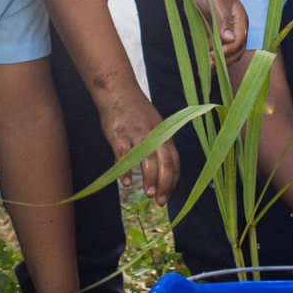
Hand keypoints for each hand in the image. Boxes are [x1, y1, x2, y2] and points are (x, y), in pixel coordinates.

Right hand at [97, 87, 178, 204]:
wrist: (117, 91)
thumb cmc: (136, 110)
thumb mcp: (154, 124)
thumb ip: (158, 144)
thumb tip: (161, 170)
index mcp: (164, 133)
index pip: (174, 160)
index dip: (173, 179)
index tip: (168, 194)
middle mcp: (153, 134)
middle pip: (165, 162)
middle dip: (164, 184)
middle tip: (160, 201)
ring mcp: (135, 134)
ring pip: (147, 160)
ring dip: (150, 179)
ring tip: (148, 194)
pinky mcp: (118, 135)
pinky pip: (123, 156)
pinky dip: (126, 171)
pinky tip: (126, 183)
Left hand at [187, 0, 247, 64]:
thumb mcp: (215, 2)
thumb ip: (223, 20)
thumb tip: (230, 39)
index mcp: (240, 19)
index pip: (240, 39)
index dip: (229, 49)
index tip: (215, 54)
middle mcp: (235, 28)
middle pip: (236, 50)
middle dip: (224, 59)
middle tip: (209, 64)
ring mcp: (226, 34)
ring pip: (227, 54)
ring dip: (218, 63)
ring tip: (205, 71)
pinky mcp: (215, 37)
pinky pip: (217, 52)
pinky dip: (212, 61)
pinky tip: (204, 69)